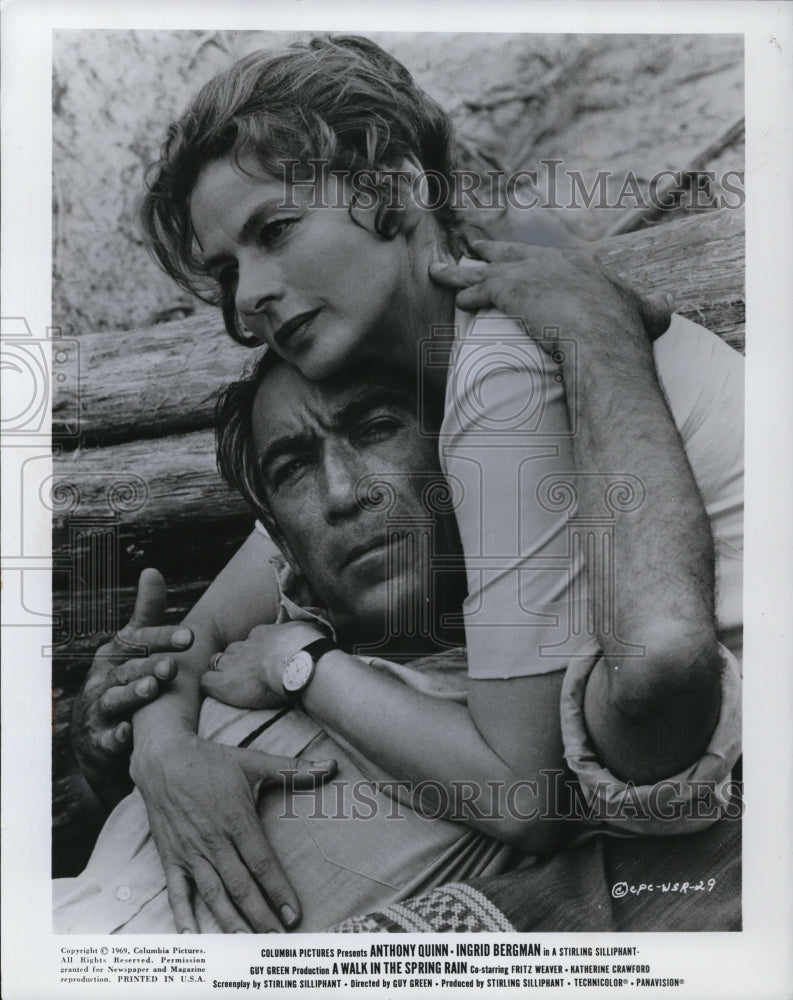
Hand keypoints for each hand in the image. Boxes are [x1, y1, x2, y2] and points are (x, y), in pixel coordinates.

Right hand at [71, 568, 190, 804]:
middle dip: (149, 666)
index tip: (191, 636)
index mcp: (116, 653)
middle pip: (128, 669)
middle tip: (172, 666)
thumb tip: (151, 570)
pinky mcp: (99, 740)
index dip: (163, 638)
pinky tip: (128, 733)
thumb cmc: (123, 679)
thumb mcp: (131, 646)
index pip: (139, 641)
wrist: (95, 734)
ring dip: (132, 694)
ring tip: (150, 689)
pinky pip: (107, 738)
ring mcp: (100, 709)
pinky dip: (116, 736)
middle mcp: (105, 677)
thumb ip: (146, 612)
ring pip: (115, 700)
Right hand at [130, 731, 335, 931]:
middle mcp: (213, 841)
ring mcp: (190, 852)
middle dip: (260, 916)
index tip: (294, 914)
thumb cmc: (212, 761)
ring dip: (229, 922)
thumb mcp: (254, 761)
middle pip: (240, 886)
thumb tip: (332, 765)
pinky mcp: (170, 857)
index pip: (262, 863)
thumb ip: (293, 769)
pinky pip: (177, 892)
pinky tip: (193, 939)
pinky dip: (183, 917)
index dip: (278, 890)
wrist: (163, 759)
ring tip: (246, 946)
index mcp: (237, 820)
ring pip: (212, 895)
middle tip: (277, 940)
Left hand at [201, 621, 326, 708]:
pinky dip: (210, 685)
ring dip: (222, 672)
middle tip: (248, 674)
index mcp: (265, 634)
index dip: (256, 651)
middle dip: (236, 660)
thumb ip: (304, 631)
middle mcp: (246, 645)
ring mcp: (233, 663)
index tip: (265, 660)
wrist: (297, 662)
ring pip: (217, 662)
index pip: (253, 639)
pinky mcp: (224, 682)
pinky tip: (216, 692)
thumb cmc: (308, 648)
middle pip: (233, 650)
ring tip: (231, 684)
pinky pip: (206, 681)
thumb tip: (314, 627)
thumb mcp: (308, 631)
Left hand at [430, 240, 673, 356]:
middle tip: (471, 247)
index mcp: (578, 265)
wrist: (602, 337)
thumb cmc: (624, 330)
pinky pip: (479, 292)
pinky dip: (467, 296)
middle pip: (511, 253)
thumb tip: (669, 306)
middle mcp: (551, 261)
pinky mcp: (507, 288)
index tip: (519, 257)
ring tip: (439, 269)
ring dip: (460, 272)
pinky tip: (458, 301)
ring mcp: (527, 272)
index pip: (547, 257)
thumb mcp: (645, 313)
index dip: (529, 258)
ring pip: (484, 270)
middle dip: (489, 251)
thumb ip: (652, 307)